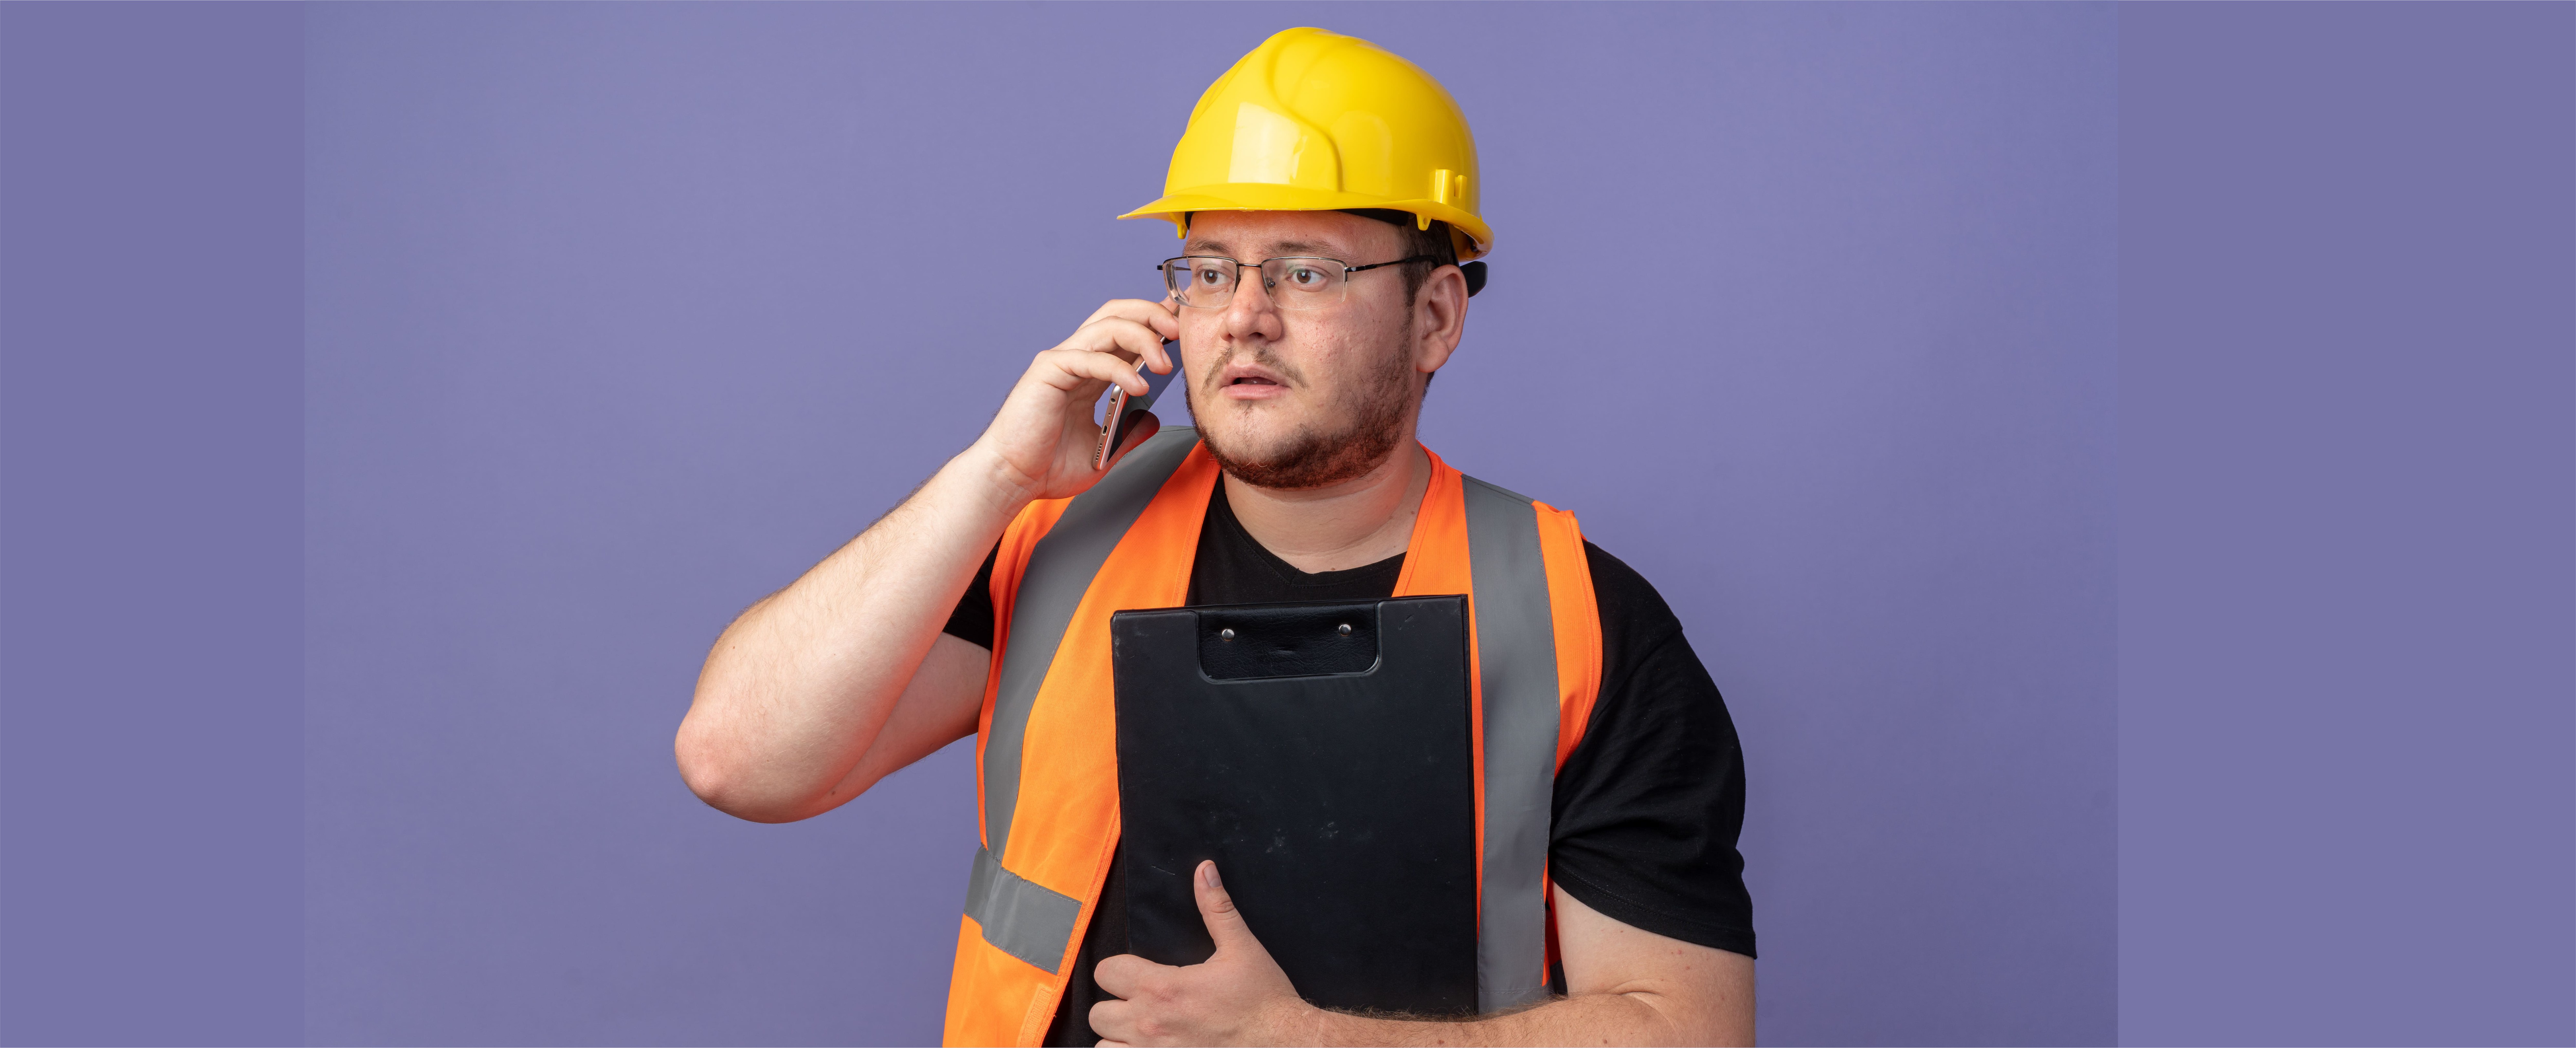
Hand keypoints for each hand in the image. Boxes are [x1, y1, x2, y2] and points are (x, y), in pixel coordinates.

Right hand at [968, 297, 1180, 504]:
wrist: (1011, 481)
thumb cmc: (1047, 467)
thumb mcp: (1103, 450)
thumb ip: (1128, 432)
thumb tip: (1152, 420)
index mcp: (1088, 372)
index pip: (1124, 331)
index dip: (1152, 320)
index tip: (1182, 323)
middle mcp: (1075, 358)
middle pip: (1117, 314)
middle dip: (1152, 314)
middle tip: (1179, 332)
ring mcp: (1061, 361)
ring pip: (1108, 327)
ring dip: (1143, 338)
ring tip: (1165, 363)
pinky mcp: (1049, 371)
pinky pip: (1091, 358)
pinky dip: (1119, 369)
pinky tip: (1141, 386)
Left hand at [1089, 861, 1318, 1047]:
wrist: (1285, 1042)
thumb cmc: (1263, 1001)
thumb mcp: (1241, 948)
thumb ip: (1216, 908)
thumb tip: (1204, 870)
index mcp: (1164, 988)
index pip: (1106, 972)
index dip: (1118, 969)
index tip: (1135, 973)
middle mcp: (1151, 1025)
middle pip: (1098, 1013)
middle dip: (1115, 1005)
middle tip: (1139, 1003)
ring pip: (1103, 1047)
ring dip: (1117, 1038)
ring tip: (1139, 1032)